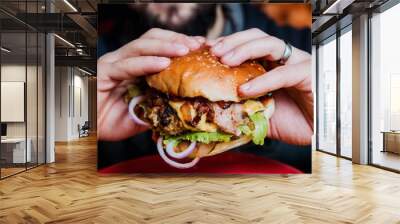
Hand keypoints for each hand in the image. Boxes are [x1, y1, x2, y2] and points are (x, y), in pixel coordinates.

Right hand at [98, 28, 204, 140]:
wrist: (86, 132)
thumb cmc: (110, 122)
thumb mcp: (143, 115)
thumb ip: (159, 108)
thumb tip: (184, 107)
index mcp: (136, 67)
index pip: (160, 48)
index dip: (180, 45)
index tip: (202, 49)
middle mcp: (125, 61)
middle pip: (152, 39)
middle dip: (177, 40)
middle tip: (198, 45)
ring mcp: (113, 64)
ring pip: (141, 46)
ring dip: (165, 46)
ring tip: (186, 50)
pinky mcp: (103, 73)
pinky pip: (127, 65)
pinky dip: (146, 63)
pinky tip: (163, 64)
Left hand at [207, 28, 312, 144]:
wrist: (318, 134)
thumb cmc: (292, 121)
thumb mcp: (259, 113)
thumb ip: (241, 108)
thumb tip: (213, 111)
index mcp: (270, 63)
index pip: (246, 44)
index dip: (226, 45)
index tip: (205, 52)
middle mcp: (283, 59)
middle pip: (256, 37)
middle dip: (232, 41)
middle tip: (213, 52)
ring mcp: (296, 63)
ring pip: (270, 44)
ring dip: (244, 49)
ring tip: (224, 61)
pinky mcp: (308, 74)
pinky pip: (283, 73)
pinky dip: (262, 81)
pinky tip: (244, 90)